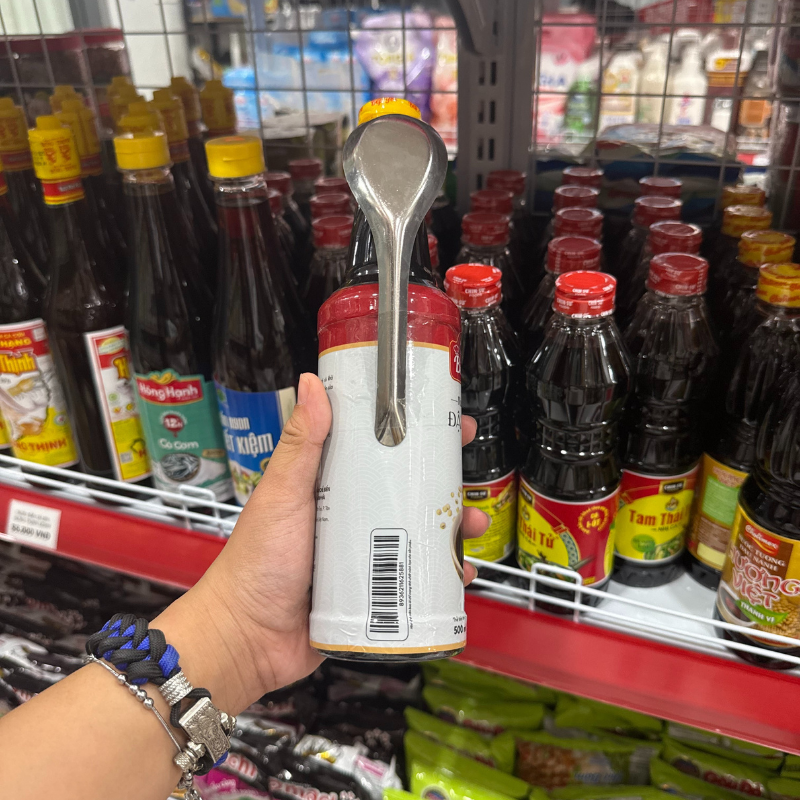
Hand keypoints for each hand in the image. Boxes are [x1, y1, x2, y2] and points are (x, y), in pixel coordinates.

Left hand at [157, 373, 488, 713]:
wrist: (248, 638)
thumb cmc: (256, 562)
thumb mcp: (282, 495)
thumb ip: (301, 445)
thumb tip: (312, 384)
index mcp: (333, 487)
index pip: (380, 451)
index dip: (415, 435)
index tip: (447, 422)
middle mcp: (354, 518)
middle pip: (409, 492)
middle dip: (445, 485)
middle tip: (466, 479)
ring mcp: (366, 556)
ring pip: (420, 535)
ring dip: (451, 530)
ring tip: (470, 528)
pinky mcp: (375, 594)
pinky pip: (417, 581)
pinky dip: (442, 577)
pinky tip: (461, 576)